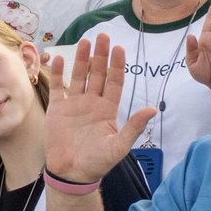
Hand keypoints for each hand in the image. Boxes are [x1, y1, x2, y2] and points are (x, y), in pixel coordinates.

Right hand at [46, 36, 154, 182]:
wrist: (71, 173)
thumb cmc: (97, 162)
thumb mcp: (119, 146)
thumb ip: (133, 126)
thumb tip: (152, 109)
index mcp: (108, 109)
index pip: (114, 82)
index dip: (117, 65)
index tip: (119, 48)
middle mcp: (92, 102)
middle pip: (97, 74)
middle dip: (100, 55)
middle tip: (103, 36)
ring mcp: (75, 104)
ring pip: (79, 76)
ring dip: (82, 59)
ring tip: (85, 41)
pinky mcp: (58, 109)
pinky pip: (59, 87)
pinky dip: (58, 73)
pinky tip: (59, 58)